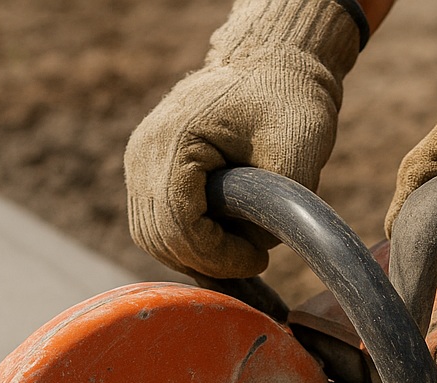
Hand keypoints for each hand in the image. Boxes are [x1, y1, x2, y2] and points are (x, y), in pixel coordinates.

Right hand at [125, 0, 361, 278]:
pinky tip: (224, 241)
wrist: (271, 66)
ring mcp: (138, 159)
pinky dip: (187, 242)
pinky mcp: (145, 169)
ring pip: (152, 237)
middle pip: (160, 238)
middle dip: (208, 261)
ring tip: (240, 251)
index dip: (219, 256)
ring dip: (196, 256)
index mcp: (176, 138)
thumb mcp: (298, 158)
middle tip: (252, 260)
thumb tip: (250, 253)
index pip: (180, 225)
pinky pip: (155, 223)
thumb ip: (273, 213)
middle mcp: (144, 150)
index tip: (260, 260)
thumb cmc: (289, 104)